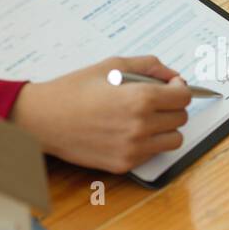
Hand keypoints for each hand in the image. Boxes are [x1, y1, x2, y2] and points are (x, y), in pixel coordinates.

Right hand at [11, 56, 191, 173]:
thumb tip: (172, 75)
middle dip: (172, 106)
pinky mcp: (124, 164)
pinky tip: (129, 131)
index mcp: (140, 99)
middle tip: (155, 100)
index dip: (180, 88)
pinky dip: (148, 143)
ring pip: (174, 140)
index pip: (184, 97)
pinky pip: (153, 154)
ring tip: (146, 118)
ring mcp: (133, 149)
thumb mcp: (112, 65)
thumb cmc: (73, 91)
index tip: (172, 86)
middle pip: (181, 118)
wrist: (44, 118)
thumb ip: (149, 66)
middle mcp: (141, 127)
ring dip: (166, 127)